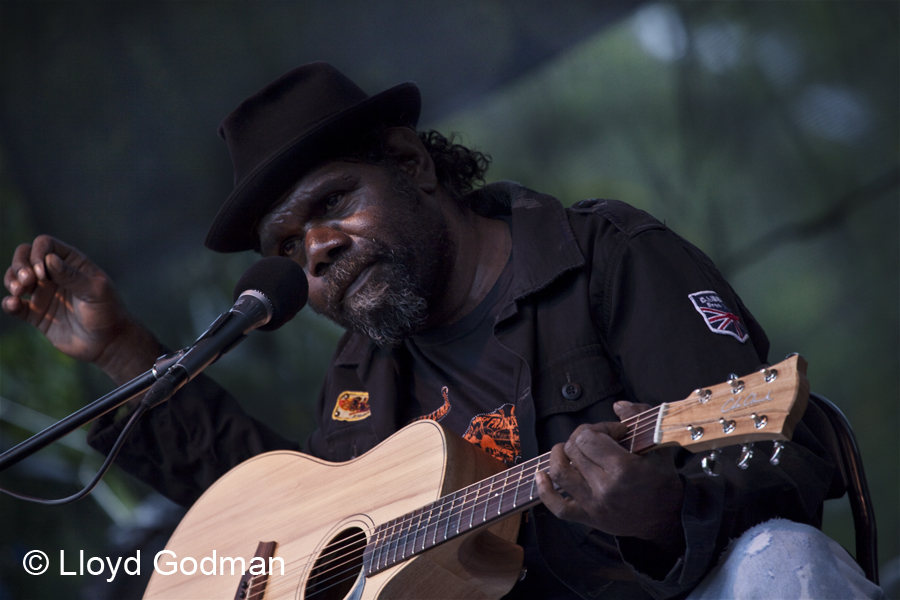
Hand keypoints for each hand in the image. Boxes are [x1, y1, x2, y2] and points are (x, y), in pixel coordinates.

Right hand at [3, 235, 160, 383]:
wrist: (107, 343)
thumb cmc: (107, 312)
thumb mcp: (95, 291)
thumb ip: (73, 276)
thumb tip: (50, 259)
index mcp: (72, 263)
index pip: (45, 244)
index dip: (38, 253)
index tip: (43, 274)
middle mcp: (55, 275)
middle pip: (25, 256)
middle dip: (19, 264)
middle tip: (27, 281)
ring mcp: (44, 293)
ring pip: (16, 277)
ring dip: (11, 280)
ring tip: (19, 292)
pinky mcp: (36, 314)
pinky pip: (15, 305)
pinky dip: (10, 303)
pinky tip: (14, 305)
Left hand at [536, 401, 685, 551]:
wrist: (667, 519)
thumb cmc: (662, 481)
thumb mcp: (658, 446)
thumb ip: (640, 418)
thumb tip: (617, 406)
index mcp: (623, 469)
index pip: (589, 437)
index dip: (598, 427)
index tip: (614, 431)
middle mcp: (604, 488)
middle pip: (573, 451)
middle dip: (581, 437)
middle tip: (596, 439)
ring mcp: (594, 504)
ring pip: (560, 473)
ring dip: (558, 456)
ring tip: (567, 449)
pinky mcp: (588, 517)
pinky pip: (558, 507)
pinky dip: (545, 491)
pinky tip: (542, 475)